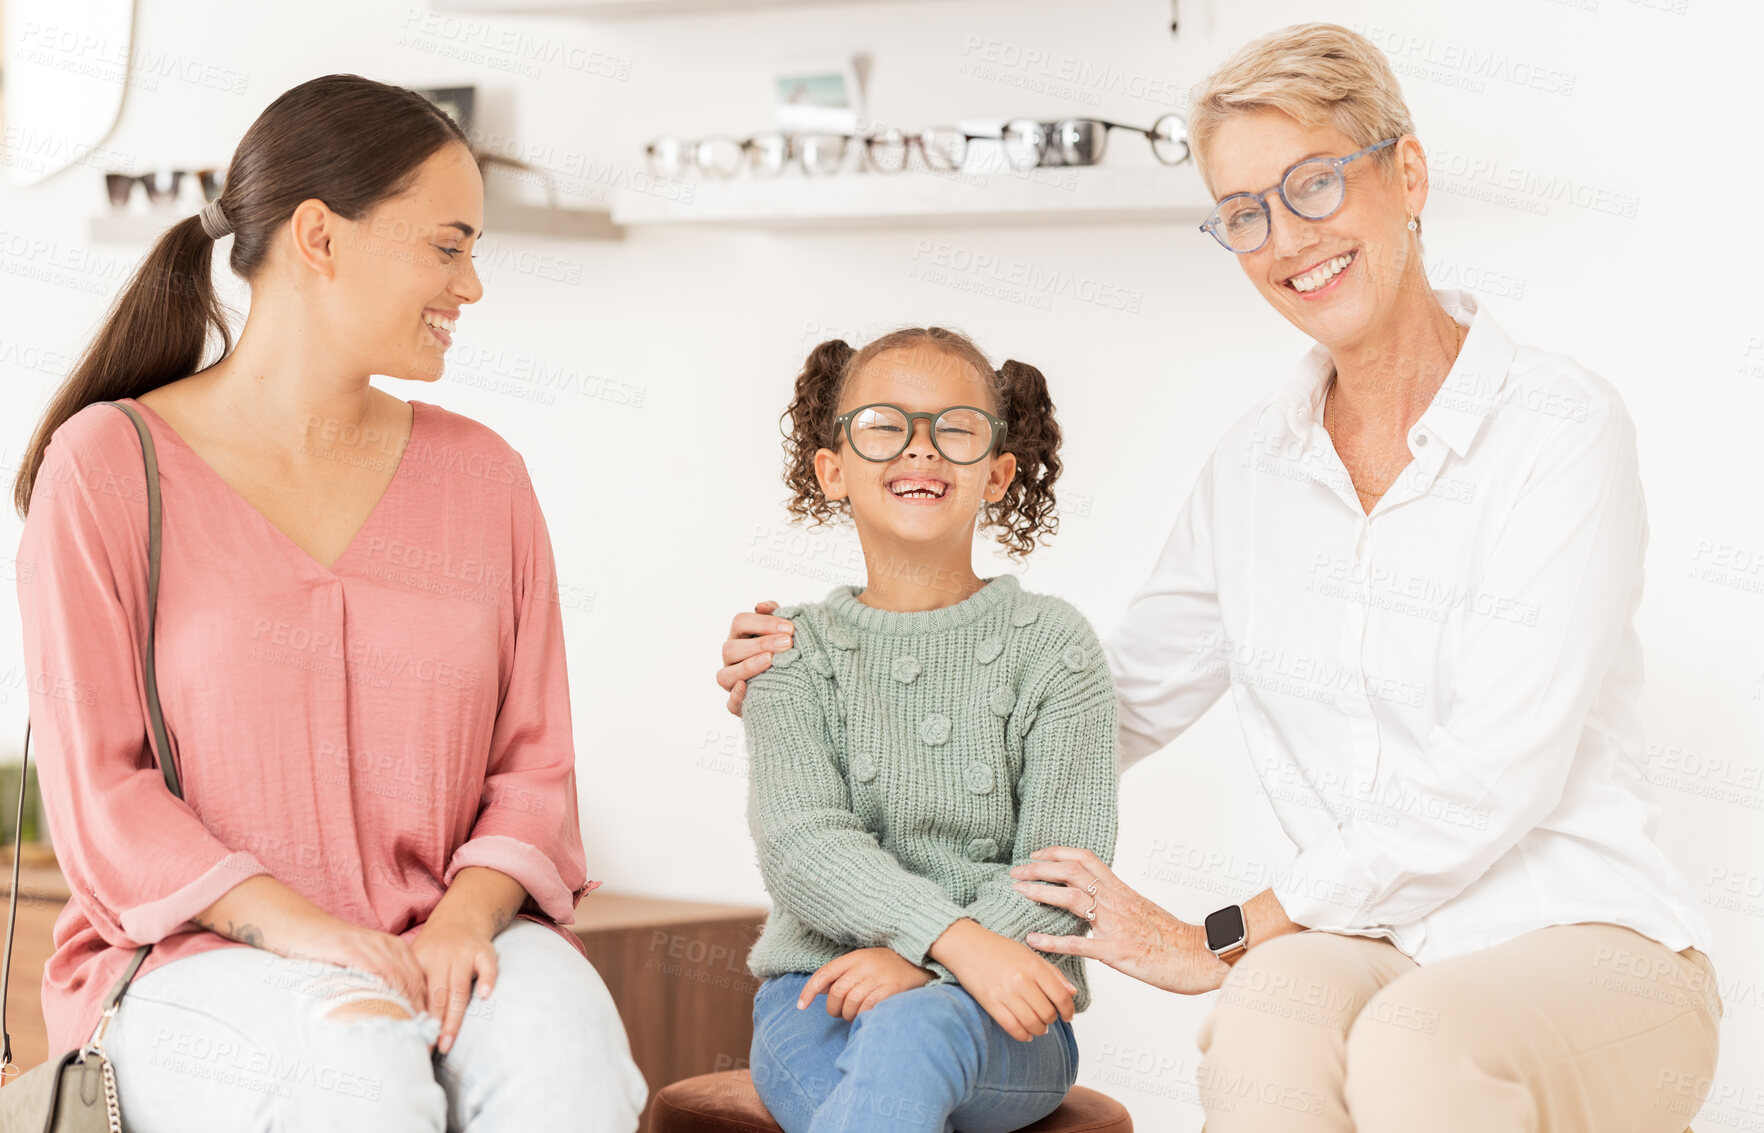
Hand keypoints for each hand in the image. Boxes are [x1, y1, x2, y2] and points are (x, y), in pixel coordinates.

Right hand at [282, 918, 430, 1020]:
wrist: (302, 930)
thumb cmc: (331, 955)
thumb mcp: (363, 967)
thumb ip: (380, 985)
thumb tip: (396, 1019)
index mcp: (396, 949)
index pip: (419, 981)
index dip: (425, 1007)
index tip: (426, 1032)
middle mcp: (388, 945)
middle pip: (413, 982)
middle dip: (418, 1012)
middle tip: (419, 1039)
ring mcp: (370, 946)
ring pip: (397, 979)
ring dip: (403, 1007)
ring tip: (405, 1032)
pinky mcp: (350, 948)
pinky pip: (373, 972)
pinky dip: (380, 994)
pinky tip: (382, 1013)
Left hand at [410, 915, 499, 1054]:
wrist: (460, 918)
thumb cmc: (435, 950)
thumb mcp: (416, 960)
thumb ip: (409, 986)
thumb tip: (397, 1022)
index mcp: (420, 960)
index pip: (416, 993)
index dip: (414, 1018)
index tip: (412, 1040)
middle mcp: (441, 956)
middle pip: (437, 995)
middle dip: (434, 1024)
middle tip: (430, 1049)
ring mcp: (464, 953)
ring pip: (458, 988)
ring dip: (454, 1017)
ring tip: (447, 1042)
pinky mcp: (484, 951)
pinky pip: (487, 966)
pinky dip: (487, 979)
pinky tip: (485, 995)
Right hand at [718, 601, 793, 715]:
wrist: (796, 682)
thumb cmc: (786, 650)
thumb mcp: (783, 630)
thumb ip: (774, 614)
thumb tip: (760, 606)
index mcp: (739, 636)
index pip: (740, 621)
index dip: (764, 623)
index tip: (790, 628)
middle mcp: (731, 657)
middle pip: (731, 647)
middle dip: (761, 643)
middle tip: (788, 643)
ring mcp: (731, 681)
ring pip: (725, 675)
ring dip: (748, 666)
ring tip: (771, 661)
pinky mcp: (737, 704)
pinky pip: (730, 703)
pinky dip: (736, 696)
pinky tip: (747, 687)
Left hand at [799, 948, 933, 1020]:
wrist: (922, 962)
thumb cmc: (889, 966)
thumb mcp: (865, 962)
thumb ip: (844, 974)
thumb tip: (819, 990)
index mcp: (855, 957)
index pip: (824, 974)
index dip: (809, 991)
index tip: (801, 1006)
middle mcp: (864, 965)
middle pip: (836, 993)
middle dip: (834, 1009)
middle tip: (840, 1013)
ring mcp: (877, 977)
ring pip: (850, 1003)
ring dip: (849, 1015)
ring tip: (856, 1014)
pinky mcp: (890, 989)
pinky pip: (867, 1009)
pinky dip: (863, 1016)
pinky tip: (867, 1015)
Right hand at [928, 919, 1075, 1041]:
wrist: (965, 944)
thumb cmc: (997, 948)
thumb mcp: (1029, 954)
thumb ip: (1053, 973)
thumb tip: (1072, 992)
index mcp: (1034, 966)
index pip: (1061, 996)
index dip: (1068, 1010)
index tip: (1067, 1015)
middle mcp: (1022, 980)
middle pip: (1048, 1013)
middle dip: (1052, 1020)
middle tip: (1049, 1019)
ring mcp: (1005, 992)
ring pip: (1032, 1023)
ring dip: (1039, 1030)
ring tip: (1039, 1028)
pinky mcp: (990, 1003)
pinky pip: (1013, 1027)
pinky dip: (1023, 1035)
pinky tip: (1026, 1034)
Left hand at [1011, 846, 1229, 994]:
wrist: (1200, 957)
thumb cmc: (1174, 939)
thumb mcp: (1143, 912)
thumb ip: (1118, 905)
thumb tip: (1097, 904)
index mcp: (1122, 891)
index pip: (1086, 859)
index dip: (1057, 853)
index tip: (1036, 855)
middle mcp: (1117, 902)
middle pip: (1073, 872)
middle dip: (1040, 868)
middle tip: (1016, 871)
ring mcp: (1116, 926)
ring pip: (1073, 898)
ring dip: (1042, 892)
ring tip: (1018, 891)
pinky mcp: (1117, 952)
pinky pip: (1080, 943)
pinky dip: (1052, 940)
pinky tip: (1032, 939)